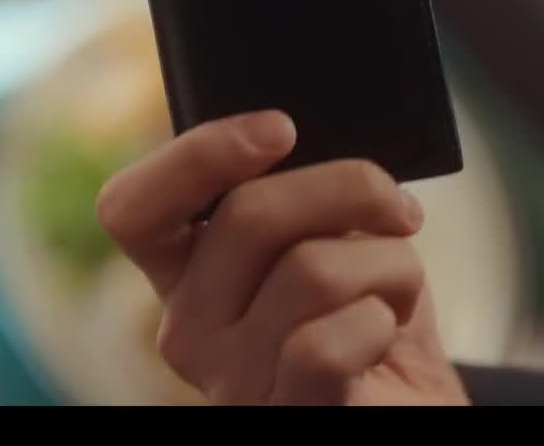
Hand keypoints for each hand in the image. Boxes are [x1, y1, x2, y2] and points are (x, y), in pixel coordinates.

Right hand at [96, 110, 469, 405]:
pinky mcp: (287, 414)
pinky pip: (327, 343)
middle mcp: (189, 327)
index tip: (281, 129)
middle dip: (352, 186)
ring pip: (311, 269)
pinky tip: (385, 334)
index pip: (131, 207)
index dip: (198, 154)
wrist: (412, 404)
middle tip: (400, 210)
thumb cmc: (374, 314)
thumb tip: (303, 136)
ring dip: (390, 263)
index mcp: (187, 270)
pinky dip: (382, 320)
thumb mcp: (334, 234)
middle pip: (249, 214)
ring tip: (397, 290)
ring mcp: (232, 380)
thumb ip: (302, 191)